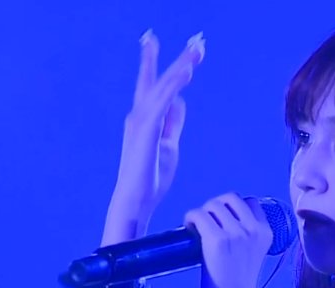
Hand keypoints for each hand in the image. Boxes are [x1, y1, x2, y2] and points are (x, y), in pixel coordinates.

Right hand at [103, 31, 204, 242]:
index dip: (154, 62)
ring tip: (198, 49)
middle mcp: (139, 115)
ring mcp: (141, 121)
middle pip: (159, 79)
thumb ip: (172, 122)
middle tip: (197, 41)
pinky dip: (174, 85)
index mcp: (144, 118)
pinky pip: (162, 102)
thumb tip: (179, 102)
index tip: (153, 40)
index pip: (151, 84)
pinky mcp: (146, 130)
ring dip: (181, 66)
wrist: (136, 199)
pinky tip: (186, 72)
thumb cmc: (150, 176)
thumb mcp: (169, 144)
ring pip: (163, 86)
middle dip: (177, 59)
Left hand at [183, 193, 273, 287]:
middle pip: (230, 198)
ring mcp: (235, 233)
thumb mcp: (252, 254)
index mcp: (265, 233)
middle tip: (206, 221)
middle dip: (215, 206)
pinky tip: (188, 228)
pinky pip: (199, 215)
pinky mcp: (217, 240)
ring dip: (201, 212)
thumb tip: (220, 222)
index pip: (250, 202)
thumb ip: (244, 237)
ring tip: (196, 227)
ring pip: (213, 205)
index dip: (232, 207)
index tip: (221, 219)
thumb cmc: (238, 286)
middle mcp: (253, 229)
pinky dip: (190, 218)